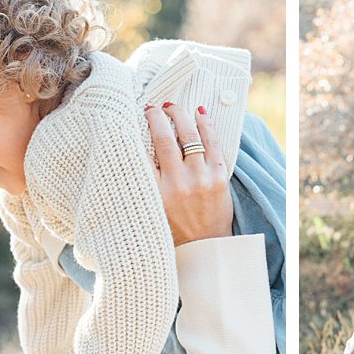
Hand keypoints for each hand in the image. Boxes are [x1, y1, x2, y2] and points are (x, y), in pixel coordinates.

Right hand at [147, 103, 231, 244]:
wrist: (206, 246)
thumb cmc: (176, 228)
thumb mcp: (153, 208)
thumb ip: (146, 182)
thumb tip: (135, 150)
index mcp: (156, 193)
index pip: (142, 154)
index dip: (137, 132)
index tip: (134, 119)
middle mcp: (178, 183)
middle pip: (164, 138)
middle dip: (157, 117)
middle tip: (153, 108)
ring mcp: (201, 178)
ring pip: (189, 136)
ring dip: (180, 116)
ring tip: (173, 107)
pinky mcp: (219, 177)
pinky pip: (212, 143)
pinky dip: (206, 125)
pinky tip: (199, 113)